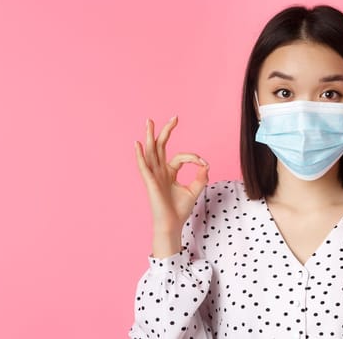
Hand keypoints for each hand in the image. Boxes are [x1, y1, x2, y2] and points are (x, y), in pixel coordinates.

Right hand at [134, 116, 208, 257]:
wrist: (172, 225)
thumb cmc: (180, 210)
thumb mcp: (194, 191)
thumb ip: (200, 178)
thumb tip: (205, 165)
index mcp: (169, 172)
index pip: (180, 157)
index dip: (193, 157)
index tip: (203, 163)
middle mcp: (160, 171)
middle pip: (161, 147)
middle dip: (166, 131)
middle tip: (174, 118)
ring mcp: (154, 176)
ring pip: (151, 152)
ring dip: (150, 136)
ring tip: (149, 121)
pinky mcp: (150, 182)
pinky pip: (143, 167)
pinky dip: (140, 155)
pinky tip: (137, 144)